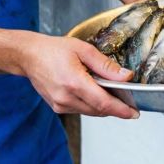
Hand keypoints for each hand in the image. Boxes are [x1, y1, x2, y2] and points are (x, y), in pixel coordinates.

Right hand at [18, 33, 138, 118]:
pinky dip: (91, 104)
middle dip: (116, 107)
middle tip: (129, 101)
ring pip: (90, 112)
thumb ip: (106, 66)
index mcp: (74, 83)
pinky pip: (80, 110)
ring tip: (114, 95)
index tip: (134, 113)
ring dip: (103, 106)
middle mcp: (66, 98)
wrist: (29, 56)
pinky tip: (95, 93)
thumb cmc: (54, 50)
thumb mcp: (84, 50)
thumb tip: (125, 76)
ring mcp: (60, 105)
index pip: (103, 103)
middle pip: (99, 110)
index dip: (121, 110)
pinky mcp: (57, 107)